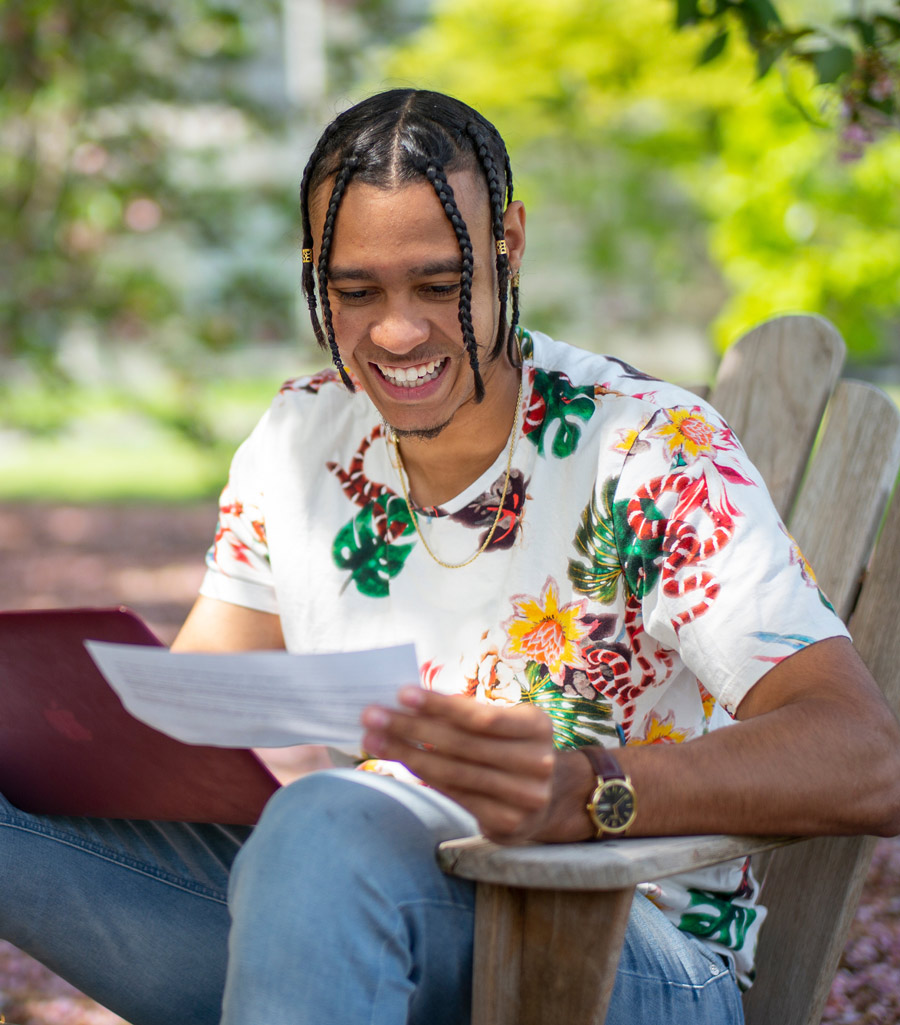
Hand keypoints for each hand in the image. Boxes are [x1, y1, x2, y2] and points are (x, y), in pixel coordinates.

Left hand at [360, 687, 560, 843]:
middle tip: (372, 716)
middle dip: (411, 728)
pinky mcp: (508, 823)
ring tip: (373, 739)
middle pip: (461, 744)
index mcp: (537, 725)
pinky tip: (399, 761)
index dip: (439, 706)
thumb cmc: (510, 748)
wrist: (546, 799)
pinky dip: (424, 776)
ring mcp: (525, 796)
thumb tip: (408, 699)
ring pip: (453, 772)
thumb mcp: (503, 723)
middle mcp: (537, 761)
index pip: (480, 716)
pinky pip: (455, 795)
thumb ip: (466, 712)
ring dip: (407, 754)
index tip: (401, 694)